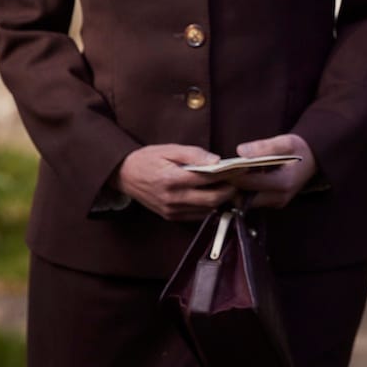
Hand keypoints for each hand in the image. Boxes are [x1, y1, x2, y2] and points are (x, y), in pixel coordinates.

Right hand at [112, 143, 235, 219]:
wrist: (124, 176)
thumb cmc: (148, 159)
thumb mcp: (169, 149)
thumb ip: (194, 154)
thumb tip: (217, 160)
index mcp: (172, 179)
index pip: (209, 178)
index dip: (229, 173)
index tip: (242, 168)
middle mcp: (172, 199)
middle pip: (212, 199)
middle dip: (230, 190)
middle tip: (240, 180)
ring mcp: (171, 210)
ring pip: (207, 210)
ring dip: (222, 200)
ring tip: (231, 186)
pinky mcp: (171, 217)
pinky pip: (197, 215)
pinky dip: (209, 206)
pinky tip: (215, 195)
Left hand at [227, 134, 316, 208]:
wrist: (314, 159)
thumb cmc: (300, 149)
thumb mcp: (286, 142)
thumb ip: (264, 147)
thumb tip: (240, 151)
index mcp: (283, 182)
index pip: (249, 183)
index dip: (232, 175)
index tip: (220, 166)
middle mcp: (280, 197)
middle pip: (244, 198)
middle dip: (232, 186)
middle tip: (222, 172)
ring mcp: (277, 203)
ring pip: (246, 202)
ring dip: (237, 190)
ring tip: (229, 175)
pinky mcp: (274, 203)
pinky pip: (252, 201)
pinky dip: (244, 191)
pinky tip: (241, 178)